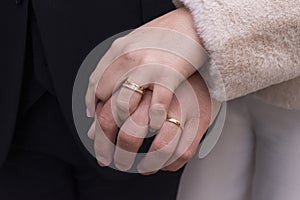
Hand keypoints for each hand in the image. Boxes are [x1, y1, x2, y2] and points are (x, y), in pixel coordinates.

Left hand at [85, 7, 207, 130]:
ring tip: (133, 127)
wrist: (195, 22)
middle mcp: (129, 57)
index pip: (95, 81)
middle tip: (112, 127)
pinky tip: (156, 124)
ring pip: (123, 104)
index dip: (91, 101)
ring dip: (126, 121)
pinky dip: (154, 120)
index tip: (94, 114)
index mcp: (119, 49)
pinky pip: (155, 107)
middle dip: (106, 115)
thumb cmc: (167, 33)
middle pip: (105, 95)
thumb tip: (110, 80)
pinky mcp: (168, 76)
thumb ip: (122, 59)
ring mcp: (147, 67)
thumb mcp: (136, 41)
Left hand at [88, 72, 211, 173]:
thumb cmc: (160, 72)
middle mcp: (157, 95)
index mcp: (134, 83)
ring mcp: (180, 105)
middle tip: (119, 163)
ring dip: (149, 164)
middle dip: (122, 155)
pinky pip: (184, 149)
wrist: (199, 57)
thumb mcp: (131, 83)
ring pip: (161, 147)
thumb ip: (110, 105)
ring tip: (142, 168)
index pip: (108, 118)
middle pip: (131, 134)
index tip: (102, 156)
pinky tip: (165, 164)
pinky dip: (172, 162)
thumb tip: (90, 132)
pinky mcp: (199, 115)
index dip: (102, 143)